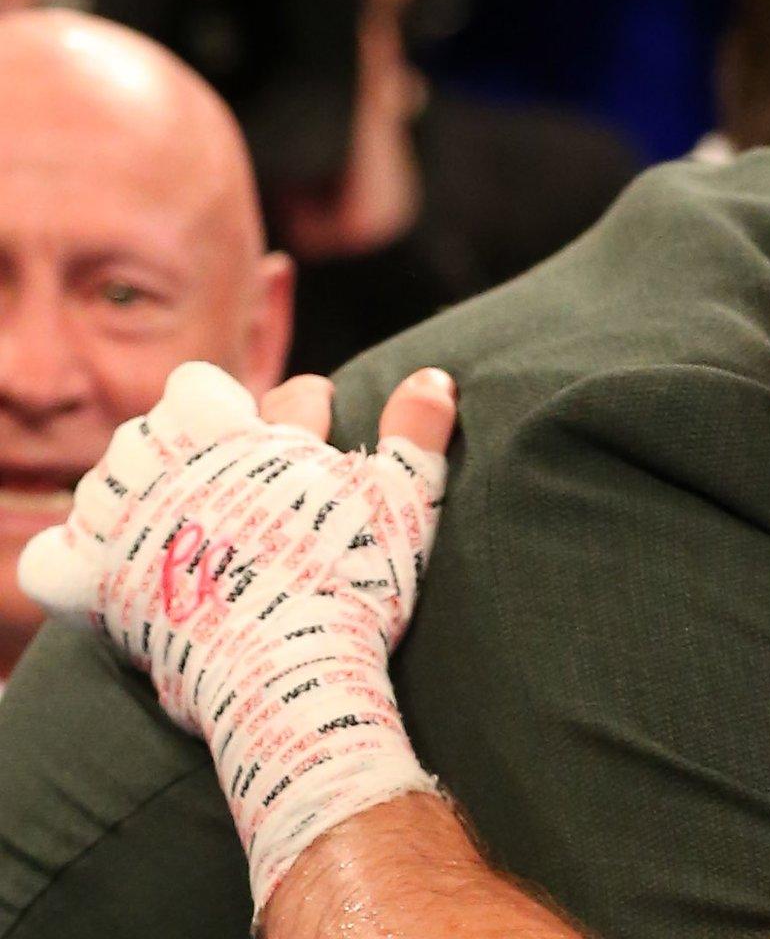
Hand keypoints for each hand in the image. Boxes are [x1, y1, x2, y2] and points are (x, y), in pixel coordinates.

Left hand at [17, 362, 456, 918]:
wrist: (297, 672)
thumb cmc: (355, 583)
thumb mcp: (402, 499)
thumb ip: (418, 433)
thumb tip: (435, 378)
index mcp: (233, 435)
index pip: (217, 387)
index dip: (267, 408)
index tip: (298, 433)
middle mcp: (168, 468)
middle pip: (153, 429)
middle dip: (188, 449)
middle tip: (232, 486)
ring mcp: (126, 526)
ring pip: (104, 484)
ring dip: (134, 497)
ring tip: (177, 523)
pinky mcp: (96, 587)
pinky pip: (55, 559)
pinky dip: (73, 561)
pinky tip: (108, 568)